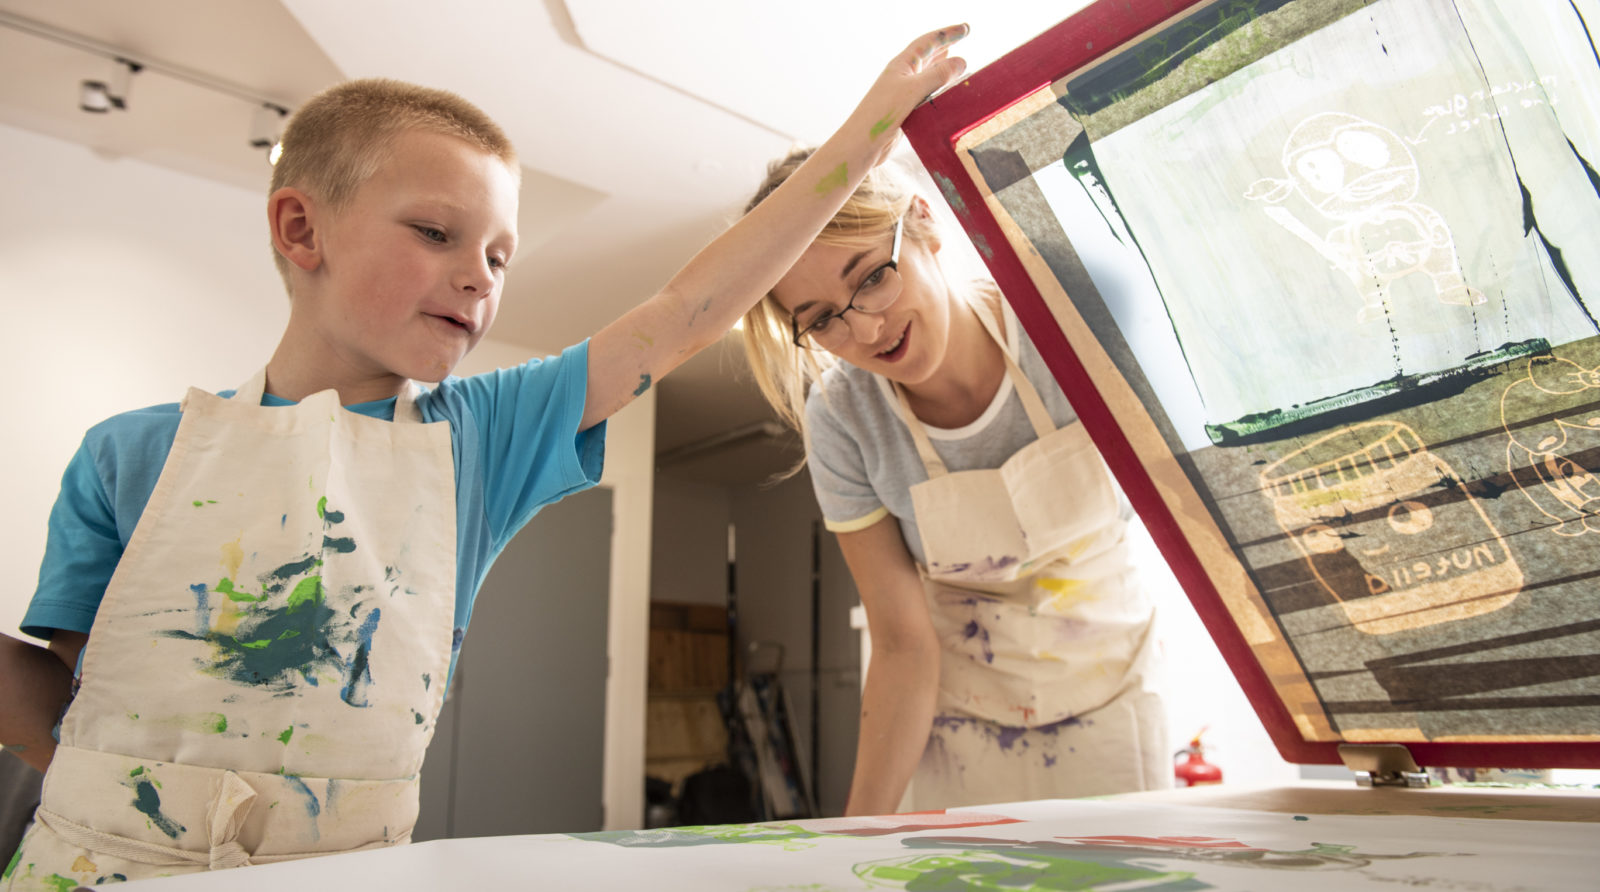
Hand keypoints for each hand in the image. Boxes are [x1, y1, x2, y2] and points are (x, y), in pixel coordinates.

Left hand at [848, 25, 969, 167]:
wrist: (862, 144)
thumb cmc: (882, 114)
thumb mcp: (913, 90)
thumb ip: (937, 75)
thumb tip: (961, 61)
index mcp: (901, 65)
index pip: (927, 42)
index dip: (947, 33)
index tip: (966, 28)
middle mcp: (902, 76)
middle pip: (927, 55)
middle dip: (945, 45)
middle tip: (964, 35)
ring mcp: (903, 93)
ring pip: (928, 75)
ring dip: (943, 67)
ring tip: (957, 61)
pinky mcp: (906, 111)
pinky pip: (928, 94)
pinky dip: (940, 89)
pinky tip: (947, 92)